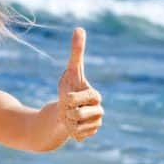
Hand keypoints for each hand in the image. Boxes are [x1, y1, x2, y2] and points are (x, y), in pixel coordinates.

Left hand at [58, 27, 102, 141]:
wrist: (64, 110)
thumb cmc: (68, 88)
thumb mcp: (70, 70)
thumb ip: (76, 52)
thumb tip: (79, 28)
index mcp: (96, 95)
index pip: (77, 98)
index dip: (68, 98)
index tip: (66, 96)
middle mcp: (100, 110)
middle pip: (77, 114)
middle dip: (66, 110)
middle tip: (67, 107)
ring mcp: (96, 124)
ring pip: (75, 126)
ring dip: (67, 121)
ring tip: (69, 116)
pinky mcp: (90, 135)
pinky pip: (76, 135)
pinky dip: (69, 130)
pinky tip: (71, 125)